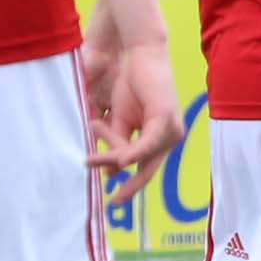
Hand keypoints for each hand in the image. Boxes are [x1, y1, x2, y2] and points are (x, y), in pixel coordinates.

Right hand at [82, 32, 183, 212]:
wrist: (139, 56)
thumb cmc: (131, 86)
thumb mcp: (119, 122)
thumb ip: (116, 144)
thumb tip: (112, 172)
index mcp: (159, 139)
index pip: (146, 169)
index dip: (131, 187)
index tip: (115, 204)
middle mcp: (170, 136)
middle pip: (147, 169)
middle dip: (130, 187)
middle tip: (114, 204)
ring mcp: (171, 128)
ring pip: (139, 156)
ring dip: (112, 157)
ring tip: (89, 159)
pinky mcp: (165, 117)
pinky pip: (148, 142)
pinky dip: (134, 152)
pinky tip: (121, 162)